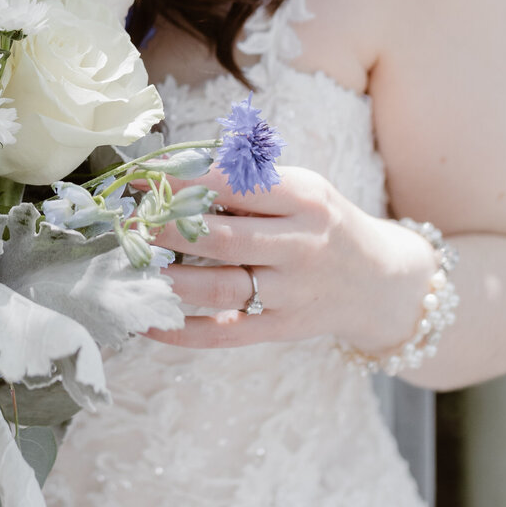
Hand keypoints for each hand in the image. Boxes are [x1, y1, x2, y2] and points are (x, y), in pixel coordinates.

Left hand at [147, 163, 437, 355]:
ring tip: (127, 263)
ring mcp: (290, 292)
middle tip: (125, 221)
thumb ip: (250, 181)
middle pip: (219, 237)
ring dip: (165, 277)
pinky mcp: (281, 329)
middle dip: (164, 229)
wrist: (379, 281)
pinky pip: (223, 335)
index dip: (180, 182)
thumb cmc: (324, 223)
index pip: (232, 185)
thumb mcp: (303, 188)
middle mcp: (299, 246)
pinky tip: (145, 320)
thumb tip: (175, 171)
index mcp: (303, 198)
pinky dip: (180, 331)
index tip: (139, 178)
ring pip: (217, 287)